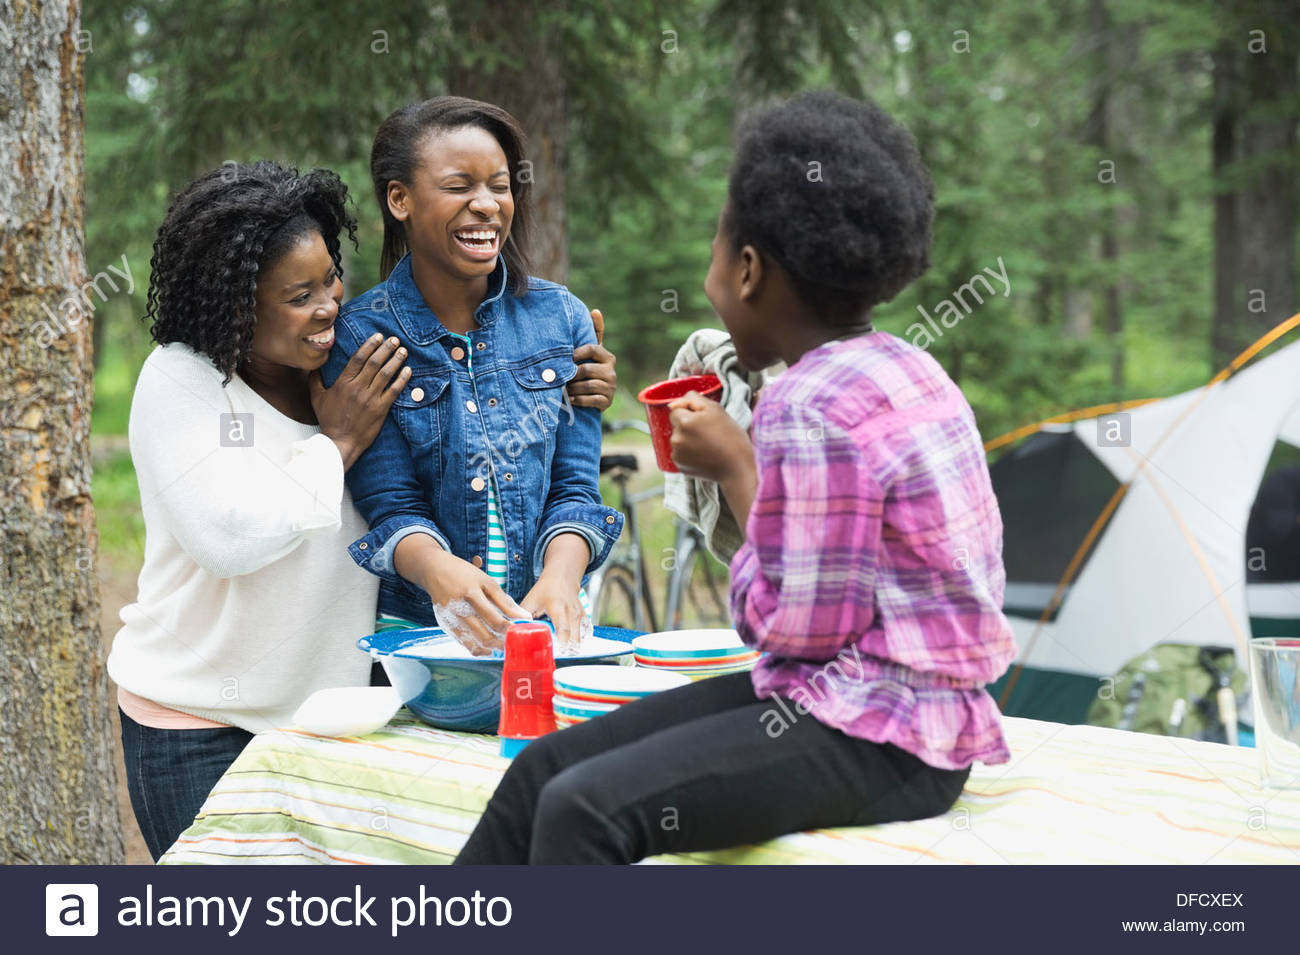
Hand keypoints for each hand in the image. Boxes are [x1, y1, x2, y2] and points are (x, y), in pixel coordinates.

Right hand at [309, 334, 408, 469]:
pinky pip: (394, 391)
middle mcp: (357, 388)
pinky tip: (408, 370)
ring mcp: (370, 399)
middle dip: (386, 348)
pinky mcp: (381, 409)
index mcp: (343, 383)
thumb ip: (316, 379)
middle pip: (374, 363)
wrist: (340, 443)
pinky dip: (402, 379)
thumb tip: (314, 364)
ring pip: (386, 374)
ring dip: (396, 360)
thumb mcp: (317, 398)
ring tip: (403, 351)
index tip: (378, 336)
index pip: (358, 358)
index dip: (369, 345)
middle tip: (395, 339)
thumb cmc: (328, 420)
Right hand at [420, 548, 530, 655]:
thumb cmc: (464, 575)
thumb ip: (505, 601)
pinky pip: (464, 644)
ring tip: (504, 645)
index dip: (509, 629)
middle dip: (502, 642)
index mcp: (471, 594)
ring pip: (474, 644)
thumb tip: (524, 616)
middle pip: (484, 636)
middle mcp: (458, 610)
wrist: (434, 571)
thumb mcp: (487, 582)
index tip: (520, 631)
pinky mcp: (445, 626)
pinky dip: (479, 648)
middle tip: (514, 642)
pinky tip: (489, 646)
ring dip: (492, 648)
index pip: (494, 620)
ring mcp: (450, 620)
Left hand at [520, 533, 589, 652]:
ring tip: (561, 656)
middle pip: (574, 639)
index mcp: (558, 608)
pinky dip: (577, 643)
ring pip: (581, 639)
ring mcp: (580, 616)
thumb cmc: (544, 590)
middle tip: (555, 660)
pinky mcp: (585, 619)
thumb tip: (512, 632)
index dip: (560, 645)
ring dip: (572, 649)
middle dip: (566, 652)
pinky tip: (569, 648)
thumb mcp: (531, 600)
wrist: (563, 578)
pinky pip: (585, 635)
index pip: (563, 630)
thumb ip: (522, 616)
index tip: (553, 655)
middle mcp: (572, 613)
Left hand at [568, 308, 616, 410]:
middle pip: (586, 370)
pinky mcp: (607, 401)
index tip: (566, 358)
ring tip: (563, 388)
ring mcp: (611, 387)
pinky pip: (591, 400)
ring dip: (572, 388)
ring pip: (588, 386)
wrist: (596, 397)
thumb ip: (594, 333)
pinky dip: (578, 400)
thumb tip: (596, 311)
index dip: (577, 353)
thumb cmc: (589, 369)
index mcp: (608, 357)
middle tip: (560, 377)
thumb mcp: (592, 353)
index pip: (592, 349)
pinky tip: (571, 399)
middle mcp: (611, 371)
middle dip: (571, 375)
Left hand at [668, 392, 753, 483]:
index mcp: (684, 422)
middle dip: (689, 427)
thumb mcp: (715, 409)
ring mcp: (677, 454)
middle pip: (676, 426)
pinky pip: (681, 453)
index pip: (675, 411)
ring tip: (708, 446)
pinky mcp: (680, 466)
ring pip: (678, 440)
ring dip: (688, 440)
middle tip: (709, 434)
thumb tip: (673, 404)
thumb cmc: (730, 436)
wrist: (737, 468)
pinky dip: (689, 453)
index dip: (690, 414)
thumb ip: (692, 399)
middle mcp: (676, 438)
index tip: (704, 421)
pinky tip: (704, 455)